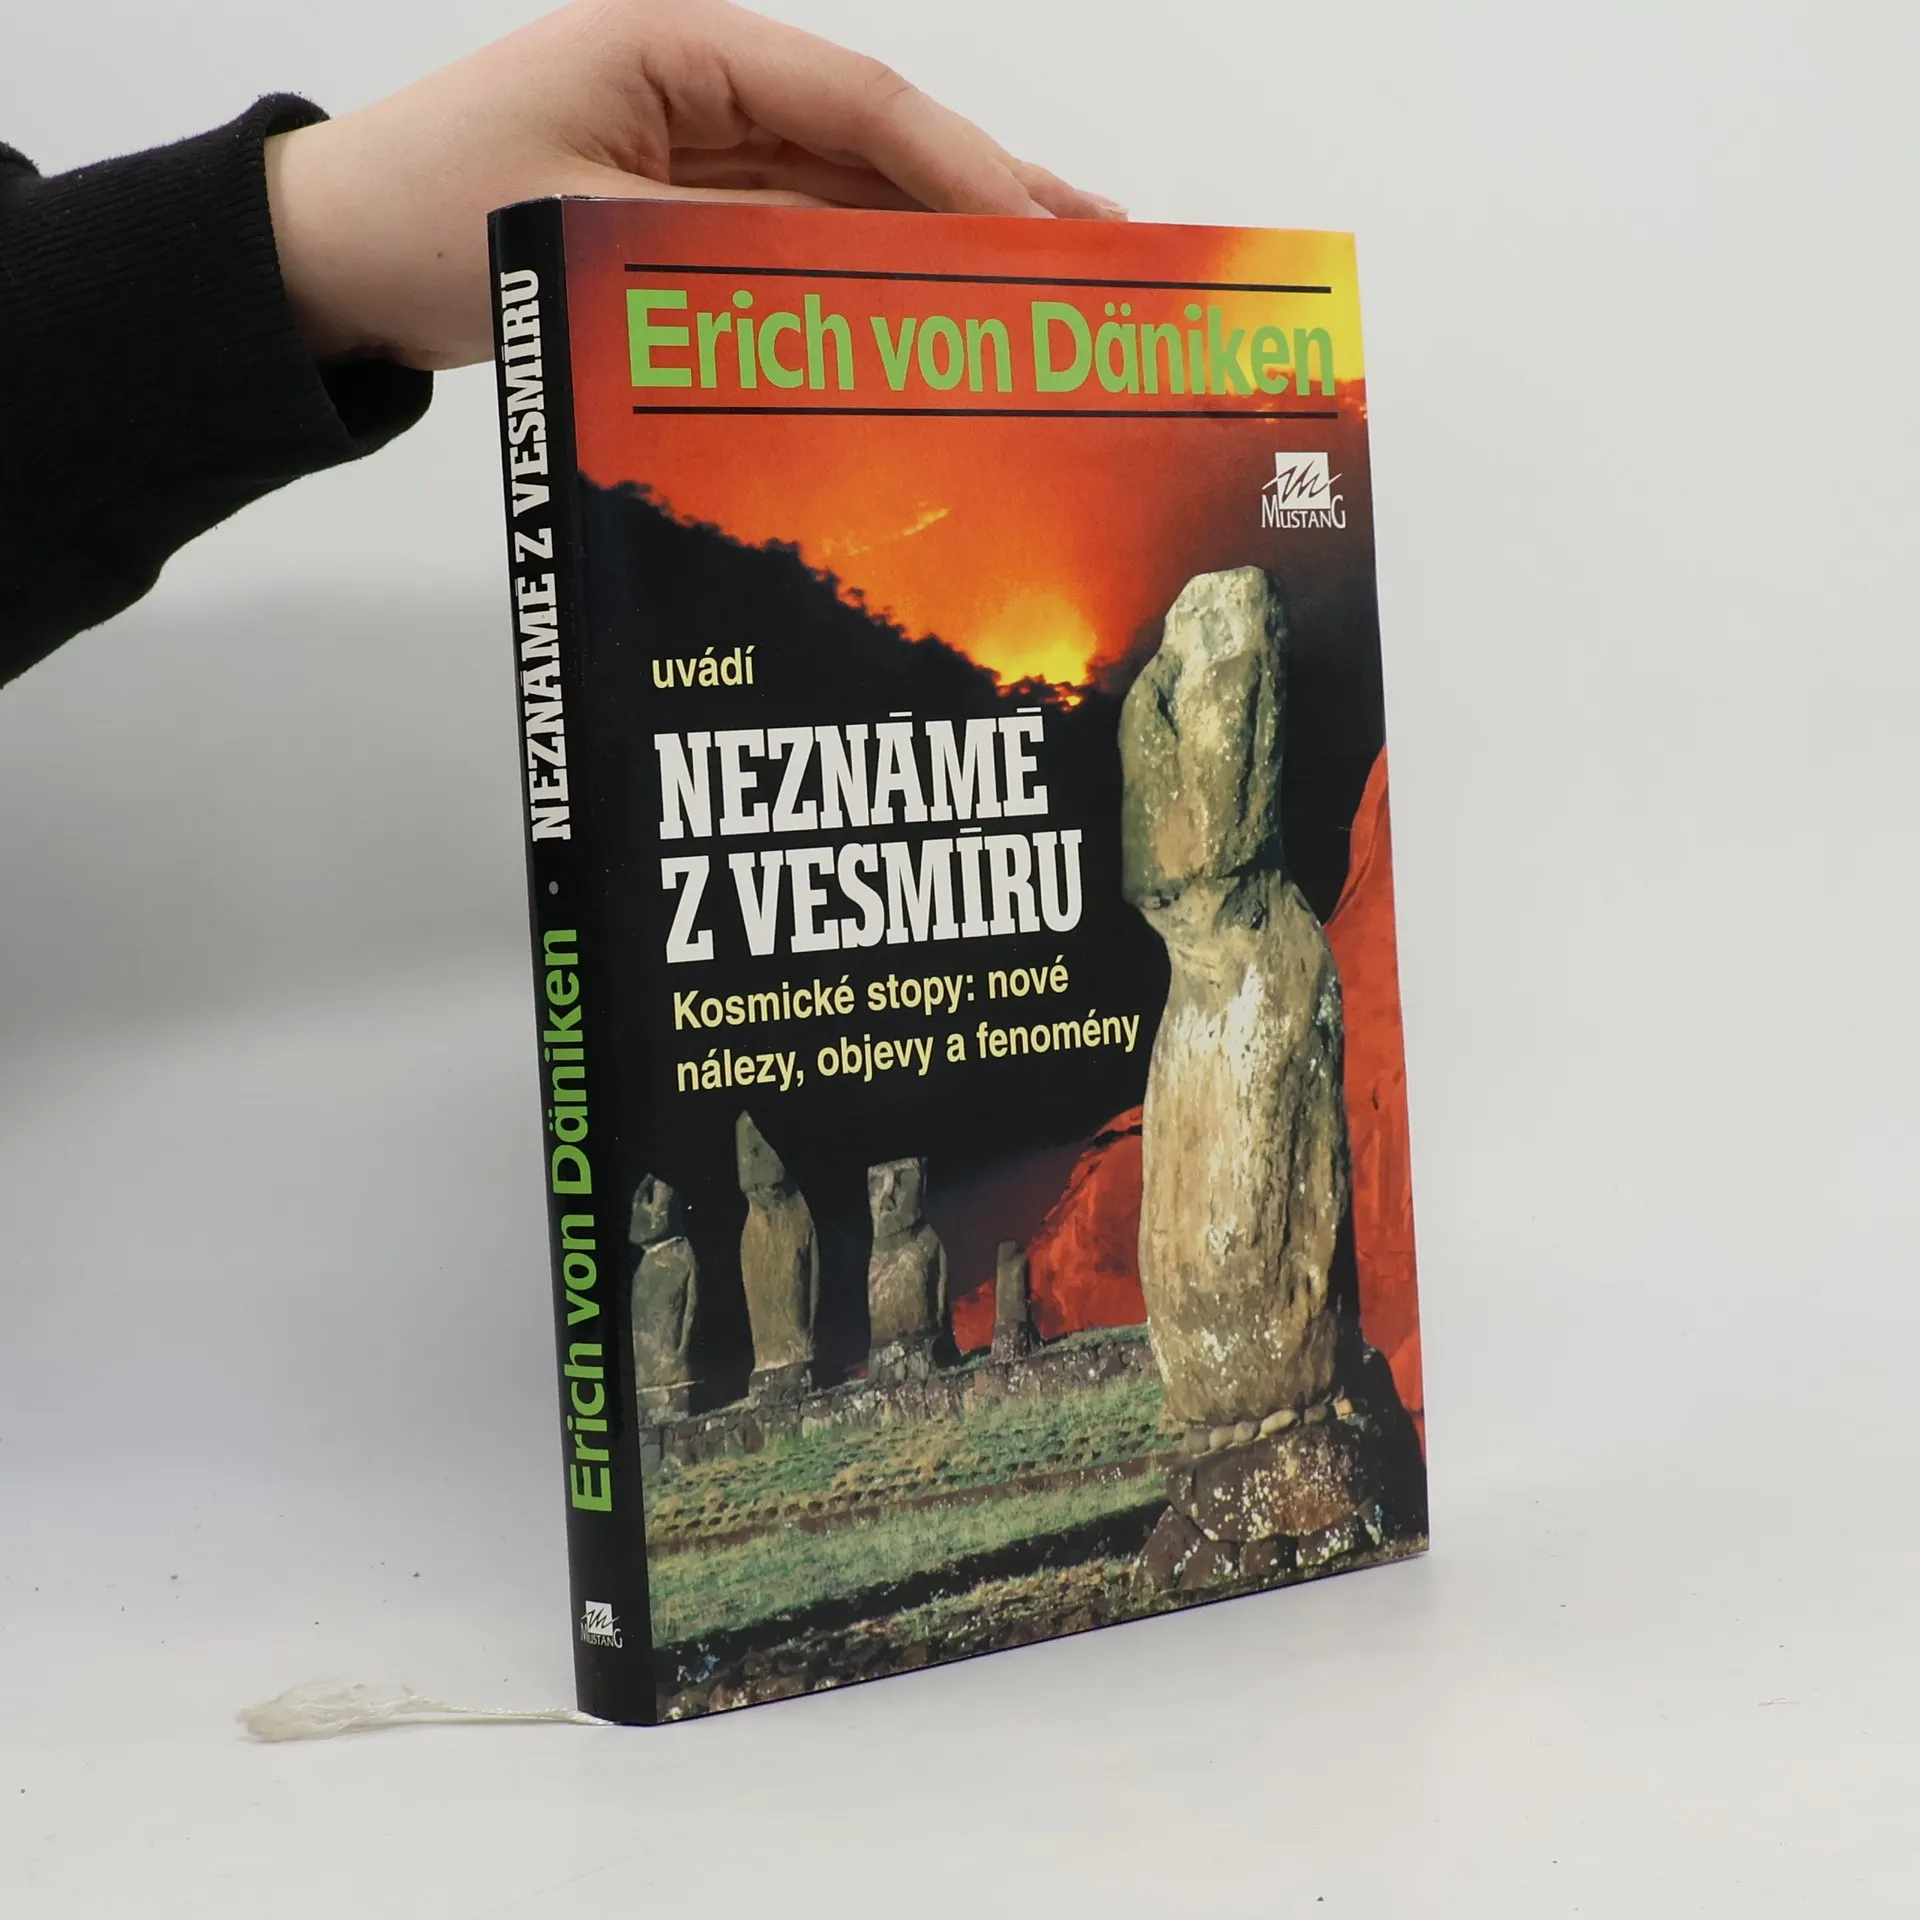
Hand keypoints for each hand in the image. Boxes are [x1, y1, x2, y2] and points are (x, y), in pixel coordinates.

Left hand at [265, 0, 1123, 371]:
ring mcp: (694, 151)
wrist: (329, 262)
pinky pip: (795, 240)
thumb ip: (736, 257)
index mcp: (679, 48)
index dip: (961, 167)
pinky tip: (931, 309)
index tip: (1040, 230)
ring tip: (1042, 279)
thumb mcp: (589, 228)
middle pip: (873, 139)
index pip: (858, 101)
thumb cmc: (427, 217)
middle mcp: (701, 88)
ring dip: (941, 237)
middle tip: (1093, 243)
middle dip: (983, 190)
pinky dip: (865, 274)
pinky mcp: (680, 214)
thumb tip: (870, 292)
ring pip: (846, 193)